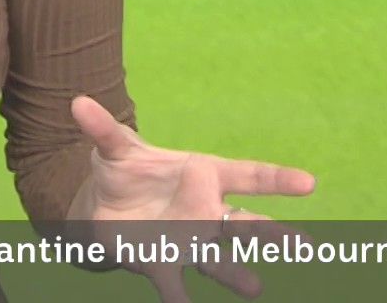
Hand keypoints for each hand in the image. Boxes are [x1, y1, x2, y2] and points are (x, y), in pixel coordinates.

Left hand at [64, 95, 316, 301]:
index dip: (278, 180)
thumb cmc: (125, 170)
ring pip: (218, 258)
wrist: (103, 204)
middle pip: (244, 224)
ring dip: (234, 273)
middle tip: (306, 245)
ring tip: (254, 287)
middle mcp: (204, 212)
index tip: (309, 183)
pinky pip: (174, 284)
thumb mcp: (113, 147)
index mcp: (204, 175)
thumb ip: (102, 128)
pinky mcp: (161, 263)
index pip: (248, 176)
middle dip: (273, 234)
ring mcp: (186, 240)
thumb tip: (77, 103)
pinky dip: (179, 299)